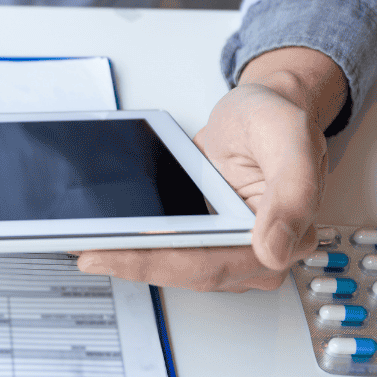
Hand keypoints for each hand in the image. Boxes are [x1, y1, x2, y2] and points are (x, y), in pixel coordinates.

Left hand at [76, 47, 347, 291]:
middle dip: (132, 264)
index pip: (211, 265)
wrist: (263, 107)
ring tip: (84, 244)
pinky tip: (104, 234)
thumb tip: (273, 250)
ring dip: (129, 257)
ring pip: (173, 263)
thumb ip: (292, 194)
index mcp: (288, 239)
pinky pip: (168, 246)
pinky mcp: (206, 237)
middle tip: (84, 251)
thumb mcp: (291, 141)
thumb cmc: (279, 119)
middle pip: (185, 270)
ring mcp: (229, 247)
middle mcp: (257, 253)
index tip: (113, 256)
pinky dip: (135, 242)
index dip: (158, 265)